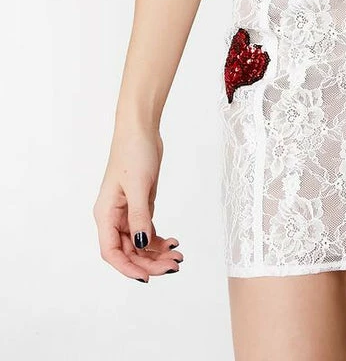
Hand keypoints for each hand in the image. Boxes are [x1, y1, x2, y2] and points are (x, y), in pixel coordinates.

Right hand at [93, 127, 183, 281]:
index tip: (147, 278)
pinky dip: (159, 240)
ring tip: (178, 257)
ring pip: (139, 243)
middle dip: (149, 262)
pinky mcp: (141, 205)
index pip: (111, 252)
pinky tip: (173, 243)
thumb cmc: (133, 153)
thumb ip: (139, 216)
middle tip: (173, 266)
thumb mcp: (137, 186)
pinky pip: (147, 230)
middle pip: (128, 251)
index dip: (127, 268)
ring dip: (156, 253)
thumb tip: (141, 244)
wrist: (141, 130)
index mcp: (105, 214)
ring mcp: (128, 212)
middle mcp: (114, 217)